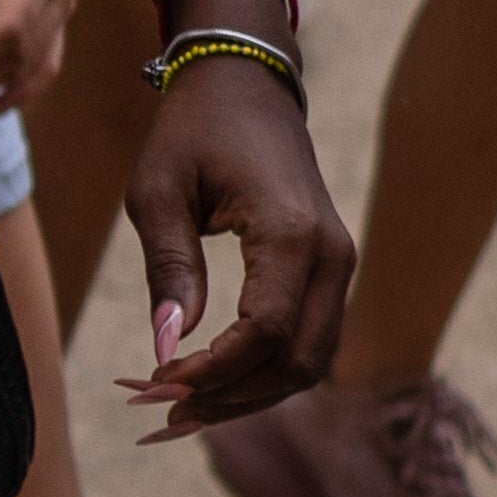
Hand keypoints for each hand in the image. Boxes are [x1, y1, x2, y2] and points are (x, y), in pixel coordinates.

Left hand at [116, 45, 348, 434]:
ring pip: (311, 361)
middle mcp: (331, 254)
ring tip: (186, 405)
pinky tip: (216, 378)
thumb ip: (168, 270)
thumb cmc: (194, 131)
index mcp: (290, 233)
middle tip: (165, 411)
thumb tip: (165, 346)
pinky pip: (311, 339)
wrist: (248, 86)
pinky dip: (266, 369)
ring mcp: (340, 263)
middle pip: (297, 361)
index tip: (157, 381)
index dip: (213, 371)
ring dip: (252, 392)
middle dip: (233, 397)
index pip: (263, 331)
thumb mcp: (158, 193)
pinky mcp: (332, 269)